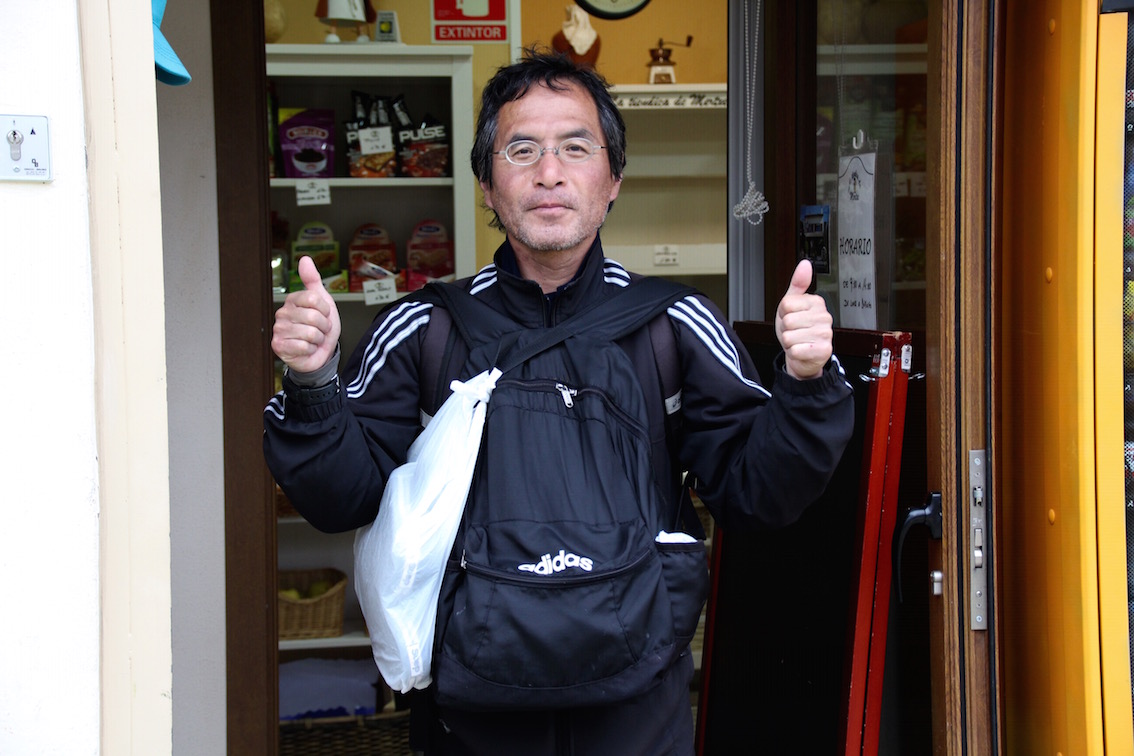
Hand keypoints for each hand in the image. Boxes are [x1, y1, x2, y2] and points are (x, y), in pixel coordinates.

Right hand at [270, 256, 340, 372]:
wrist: (320, 353)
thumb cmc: (321, 327)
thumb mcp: (323, 301)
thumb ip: (313, 280)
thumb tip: (304, 258)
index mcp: (293, 300)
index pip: (315, 299)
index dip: (325, 310)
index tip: (323, 315)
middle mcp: (282, 313)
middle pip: (314, 317)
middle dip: (324, 327)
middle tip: (319, 330)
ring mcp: (279, 329)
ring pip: (310, 333)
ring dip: (318, 339)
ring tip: (313, 340)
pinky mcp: (278, 346)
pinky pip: (304, 346)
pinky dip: (311, 350)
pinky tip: (306, 349)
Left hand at [774, 260, 832, 379]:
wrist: (803, 355)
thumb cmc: (797, 329)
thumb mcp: (792, 304)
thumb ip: (797, 284)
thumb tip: (805, 264)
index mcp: (816, 302)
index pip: (786, 304)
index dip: (783, 314)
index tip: (791, 317)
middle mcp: (824, 316)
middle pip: (787, 321)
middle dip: (785, 329)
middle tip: (794, 331)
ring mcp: (825, 333)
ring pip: (790, 336)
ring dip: (789, 342)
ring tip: (798, 340)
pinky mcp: (823, 350)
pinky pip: (796, 350)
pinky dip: (793, 353)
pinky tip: (801, 351)